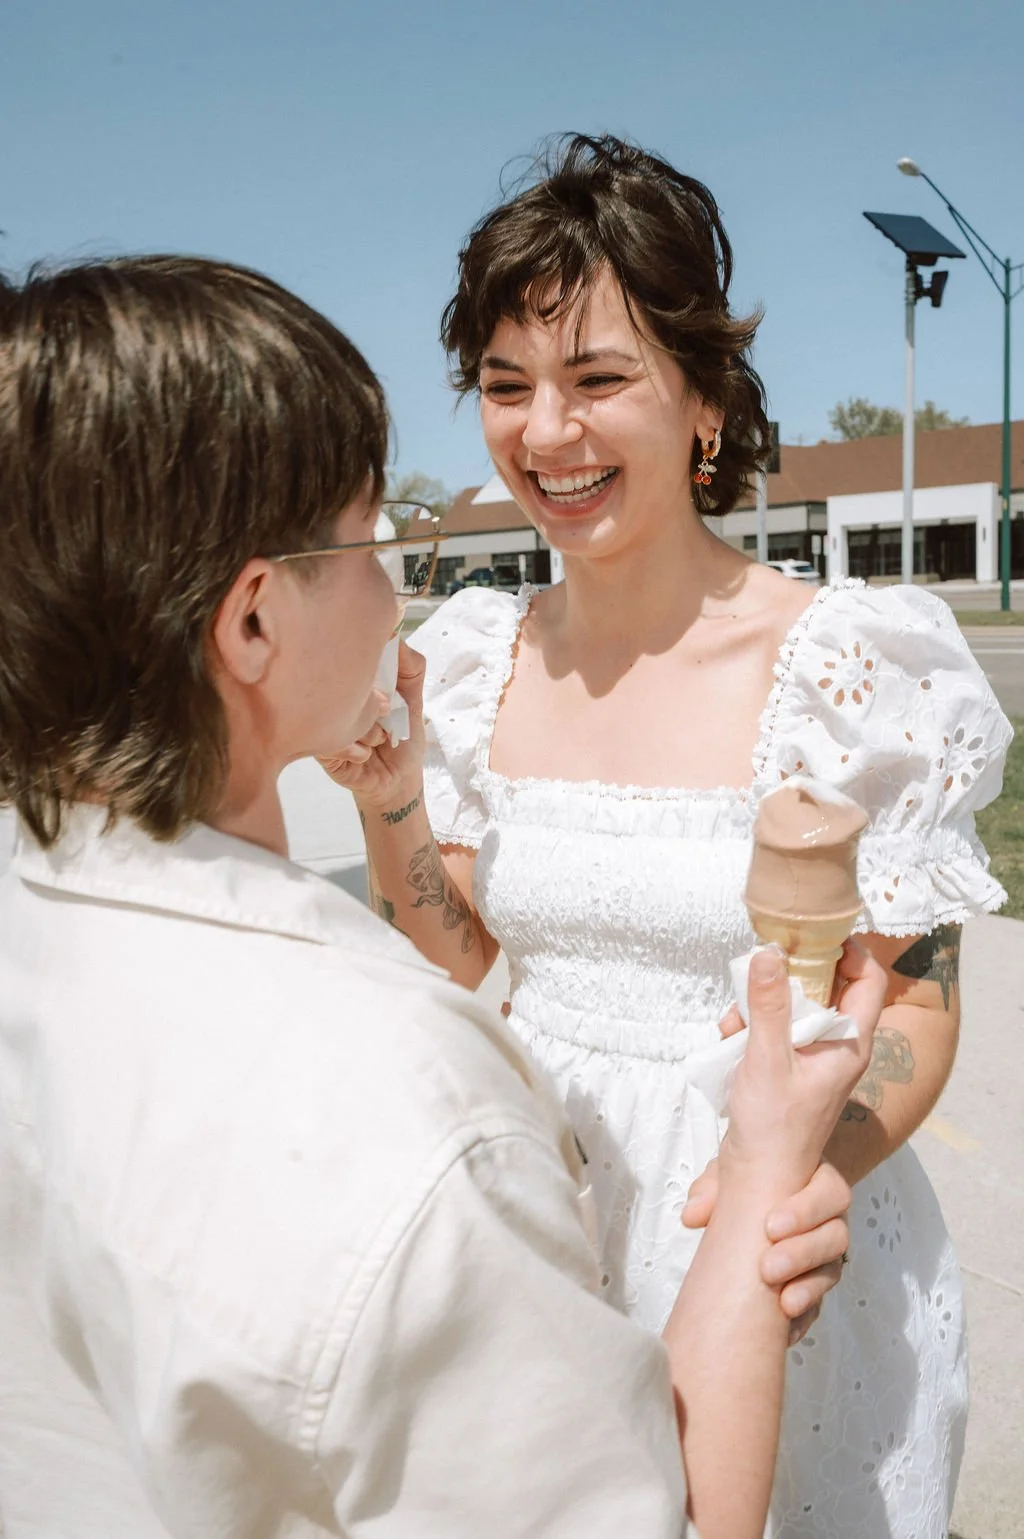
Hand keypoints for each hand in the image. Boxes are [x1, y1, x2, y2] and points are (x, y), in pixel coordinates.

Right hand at [318, 642, 426, 809]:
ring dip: (366, 729)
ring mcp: (320, 722)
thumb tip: (394, 634)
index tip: (384, 682)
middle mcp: (330, 697)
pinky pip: (331, 740)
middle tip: (386, 713)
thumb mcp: (412, 695)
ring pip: (337, 712)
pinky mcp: (318, 749)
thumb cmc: (403, 733)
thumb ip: (410, 664)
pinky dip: (357, 748)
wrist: (397, 778)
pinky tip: (365, 755)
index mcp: (349, 679)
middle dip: (371, 700)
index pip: (347, 656)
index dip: (366, 663)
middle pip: (338, 682)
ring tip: (378, 740)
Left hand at [683, 1157, 850, 1343]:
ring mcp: (825, 1254)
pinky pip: (818, 1306)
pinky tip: (784, 1331)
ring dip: (808, 1290)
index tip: (770, 1226)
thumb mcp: (730, 1171)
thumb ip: (713, 1187)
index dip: (806, 1211)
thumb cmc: (750, 1177)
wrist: (754, 1194)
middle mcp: (829, 1219)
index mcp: (816, 1182)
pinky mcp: (815, 1284)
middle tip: (768, 1268)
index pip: (830, 1192)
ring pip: (830, 1273)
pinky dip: (802, 1319)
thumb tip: (693, 1215)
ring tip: (783, 1303)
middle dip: (803, 1254)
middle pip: (835, 1237)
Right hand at [720, 941, 884, 1200]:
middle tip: (761, 970)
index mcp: (850, 1044)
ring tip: (735, 1021)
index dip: (850, 952)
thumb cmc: (774, 1130)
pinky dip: (753, 1026)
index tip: (816, 935)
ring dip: (761, 1004)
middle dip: (787, 977)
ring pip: (794, 1006)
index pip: (869, 982)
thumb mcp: (768, 1060)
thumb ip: (768, 1005)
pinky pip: (776, 1028)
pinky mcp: (790, 1066)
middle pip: (825, 987)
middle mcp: (838, 1046)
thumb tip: (769, 953)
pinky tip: (731, 1039)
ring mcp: (814, 1056)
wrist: (760, 1179)